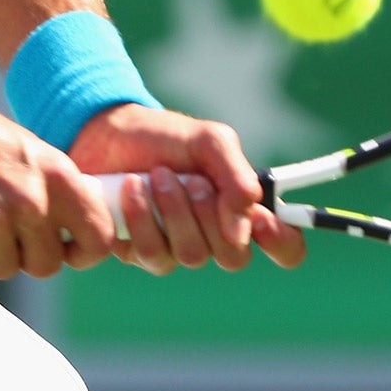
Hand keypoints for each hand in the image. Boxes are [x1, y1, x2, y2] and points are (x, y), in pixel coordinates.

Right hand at [0, 86, 118, 279]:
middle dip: (25, 256)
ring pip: (7, 270)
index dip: (85, 252)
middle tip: (1, 231)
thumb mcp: (25, 148)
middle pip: (47, 265)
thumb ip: (52, 185)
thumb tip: (75, 224)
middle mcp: (33, 199)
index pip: (98, 235)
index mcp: (56, 173)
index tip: (68, 252)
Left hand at [67, 104, 307, 274]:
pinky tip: (132, 189)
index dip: (282, 243)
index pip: (284, 246)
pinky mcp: (142, 253)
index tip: (262, 221)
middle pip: (234, 257)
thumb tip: (247, 221)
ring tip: (157, 175)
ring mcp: (178, 247)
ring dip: (174, 212)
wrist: (105, 133)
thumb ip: (236, 174)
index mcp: (242, 208)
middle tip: (193, 180)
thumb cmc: (165, 137)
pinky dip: (142, 218)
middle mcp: (215, 234)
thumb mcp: (209, 140)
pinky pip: (152, 256)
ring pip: (192, 256)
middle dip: (211, 215)